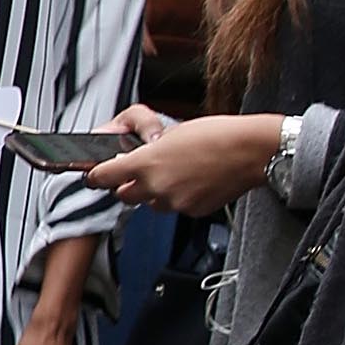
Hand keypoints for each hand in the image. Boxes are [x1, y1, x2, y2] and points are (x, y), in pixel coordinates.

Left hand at [89, 110, 278, 214]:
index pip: (104, 177)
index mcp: (146, 163)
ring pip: (152, 203)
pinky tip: (195, 181)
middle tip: (141, 173)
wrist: (250, 151)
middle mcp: (156, 187)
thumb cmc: (216, 135)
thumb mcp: (173, 133)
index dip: (97, 176)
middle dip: (128, 186)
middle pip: (125, 196)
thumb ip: (149, 152)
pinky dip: (180, 198)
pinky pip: (176, 207)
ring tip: (178, 173)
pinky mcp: (192, 211)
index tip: (94, 175)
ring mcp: (175, 202)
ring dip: (156, 193)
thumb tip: (138, 159)